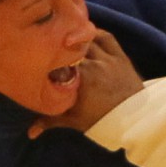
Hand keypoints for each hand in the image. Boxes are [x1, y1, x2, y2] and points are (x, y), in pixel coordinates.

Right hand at [28, 29, 142, 137]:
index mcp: (79, 79)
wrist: (135, 119)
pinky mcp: (120, 55)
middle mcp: (92, 64)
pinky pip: (106, 37)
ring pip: (87, 40)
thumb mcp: (74, 120)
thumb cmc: (101, 121)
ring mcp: (107, 58)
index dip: (47, 59)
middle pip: (70, 47)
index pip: (58, 62)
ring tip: (64, 37)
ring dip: (75, 38)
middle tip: (50, 47)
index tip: (39, 60)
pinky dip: (95, 33)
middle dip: (59, 46)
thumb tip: (30, 133)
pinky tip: (86, 33)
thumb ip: (50, 121)